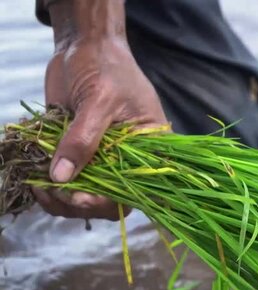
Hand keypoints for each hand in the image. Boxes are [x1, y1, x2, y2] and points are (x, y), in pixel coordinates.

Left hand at [32, 0, 167, 220]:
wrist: (84, 45)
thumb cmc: (106, 66)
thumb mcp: (99, 100)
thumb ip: (83, 139)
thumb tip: (61, 178)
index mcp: (149, 148)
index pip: (137, 188)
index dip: (110, 200)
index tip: (79, 197)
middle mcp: (128, 158)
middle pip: (108, 199)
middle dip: (79, 202)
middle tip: (52, 193)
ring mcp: (101, 157)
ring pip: (84, 193)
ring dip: (60, 197)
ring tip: (37, 185)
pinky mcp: (78, 152)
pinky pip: (66, 179)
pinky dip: (48, 184)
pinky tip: (32, 177)